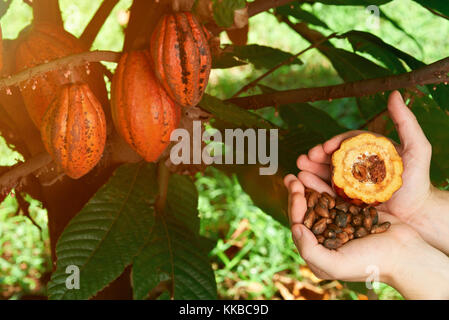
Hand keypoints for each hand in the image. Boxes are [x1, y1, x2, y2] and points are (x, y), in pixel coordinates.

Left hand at [284, 173, 448, 298]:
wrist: (404, 253)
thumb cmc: (371, 262)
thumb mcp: (336, 265)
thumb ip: (310, 250)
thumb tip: (295, 227)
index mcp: (318, 252)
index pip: (299, 226)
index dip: (295, 208)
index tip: (296, 192)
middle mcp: (326, 237)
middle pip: (306, 212)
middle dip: (297, 194)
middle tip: (291, 178)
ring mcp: (339, 223)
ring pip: (318, 202)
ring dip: (308, 187)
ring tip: (300, 172)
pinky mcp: (352, 212)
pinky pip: (335, 196)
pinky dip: (326, 185)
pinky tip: (319, 173)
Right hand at [296, 91, 432, 224]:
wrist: (418, 214)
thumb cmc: (419, 181)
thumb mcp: (418, 148)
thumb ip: (406, 122)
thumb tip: (394, 94)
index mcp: (369, 151)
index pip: (348, 143)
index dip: (335, 143)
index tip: (325, 147)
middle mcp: (358, 167)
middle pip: (333, 158)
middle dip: (316, 157)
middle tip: (304, 157)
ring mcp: (351, 184)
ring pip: (327, 174)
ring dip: (311, 170)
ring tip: (299, 169)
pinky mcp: (347, 202)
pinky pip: (328, 193)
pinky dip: (314, 187)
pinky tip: (303, 183)